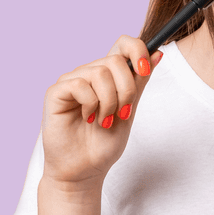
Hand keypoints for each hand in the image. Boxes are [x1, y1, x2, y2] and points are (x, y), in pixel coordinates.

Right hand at [40, 36, 163, 185]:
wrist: (85, 170)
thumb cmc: (104, 143)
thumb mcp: (129, 109)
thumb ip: (139, 82)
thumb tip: (157, 53)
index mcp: (109, 75)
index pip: (123, 44)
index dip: (137, 50)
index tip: (145, 70)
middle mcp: (89, 73)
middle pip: (115, 61)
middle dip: (126, 90)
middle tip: (121, 113)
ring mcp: (71, 81)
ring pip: (100, 73)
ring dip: (109, 102)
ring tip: (104, 120)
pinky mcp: (55, 92)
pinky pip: (79, 85)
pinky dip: (90, 105)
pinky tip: (87, 118)